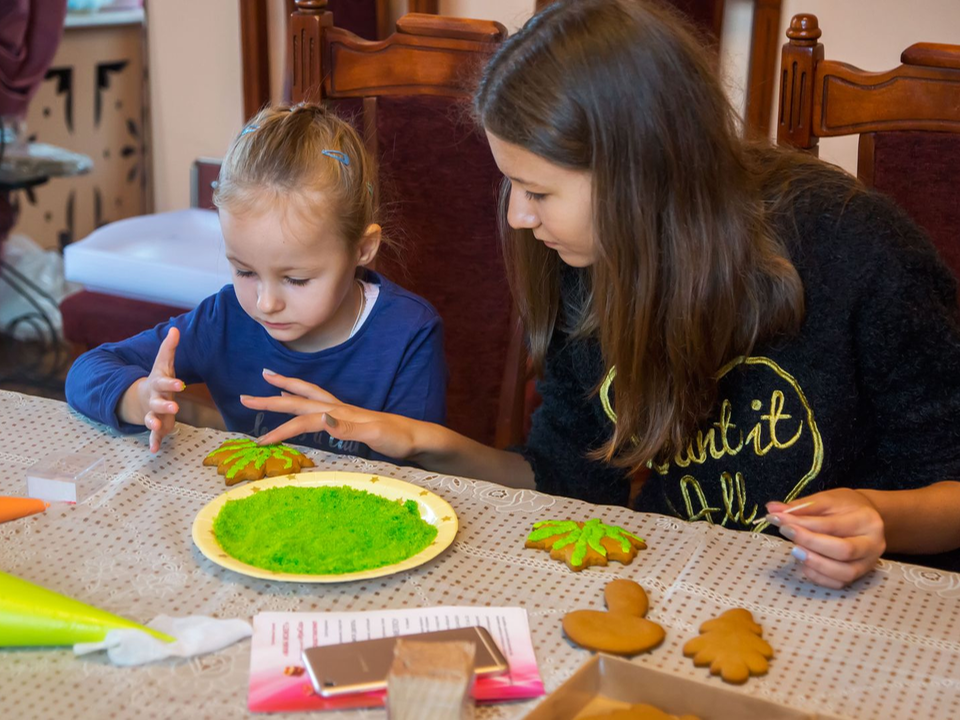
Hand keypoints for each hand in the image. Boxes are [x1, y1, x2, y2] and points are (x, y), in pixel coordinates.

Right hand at [121, 327, 184, 452]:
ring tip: (157, 427)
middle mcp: (154, 399)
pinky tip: (154, 450)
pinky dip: (154, 442)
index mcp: (158, 384)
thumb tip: (175, 329)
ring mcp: (153, 413)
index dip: (171, 382)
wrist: (144, 397)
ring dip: (154, 424)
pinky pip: (154, 435)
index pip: (164, 382)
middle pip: (157, 402)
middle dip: (165, 405)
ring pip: (152, 419)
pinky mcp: (156, 425)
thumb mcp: (164, 364)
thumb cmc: (160, 379)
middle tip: (175, 407)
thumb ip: (169, 348)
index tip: (180, 383)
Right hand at [239, 370, 423, 459]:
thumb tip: (322, 418)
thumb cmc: (399, 438)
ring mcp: (343, 411)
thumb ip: (349, 427)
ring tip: (268, 380)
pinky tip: (299, 404)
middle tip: (245, 395)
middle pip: (299, 399)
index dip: (281, 430)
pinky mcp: (348, 418)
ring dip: (287, 389)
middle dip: (272, 397)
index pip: (303, 419)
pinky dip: (303, 401)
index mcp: (341, 413)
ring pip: (308, 396)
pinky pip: (317, 405)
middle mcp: (339, 408)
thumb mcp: (376, 435)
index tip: (260, 442)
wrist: (418, 437)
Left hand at [765, 489, 885, 588]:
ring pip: (843, 572)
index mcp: (867, 520)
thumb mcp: (827, 499)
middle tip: (785, 532)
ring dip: (814, 563)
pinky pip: (838, 583)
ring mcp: (869, 563)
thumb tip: (772, 509)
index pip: (832, 525)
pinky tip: (802, 563)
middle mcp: (873, 544)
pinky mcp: (860, 576)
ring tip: (794, 550)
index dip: (802, 523)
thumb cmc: (845, 507)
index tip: (777, 518)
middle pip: (842, 550)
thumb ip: (801, 506)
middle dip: (809, 542)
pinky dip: (817, 576)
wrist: (869, 517)